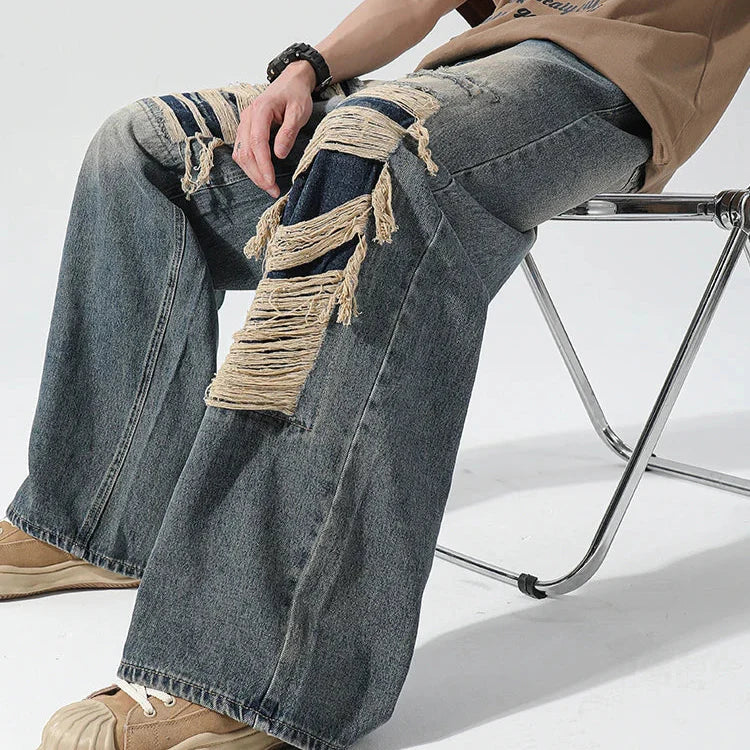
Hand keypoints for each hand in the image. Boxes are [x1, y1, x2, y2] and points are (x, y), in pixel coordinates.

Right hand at [232, 60, 315, 197]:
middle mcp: (247, 117)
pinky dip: (250, 165)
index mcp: (260, 110)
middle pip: (245, 152)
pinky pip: (242, 150)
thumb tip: (279, 154)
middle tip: (273, 190)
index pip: (257, 143)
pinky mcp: (246, 130)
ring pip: (240, 153)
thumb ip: (288, 132)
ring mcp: (244, 123)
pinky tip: (261, 175)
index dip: (263, 165)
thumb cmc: (296, 94)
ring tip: (268, 186)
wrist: (291, 81)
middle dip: (257, 174)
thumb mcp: (299, 111)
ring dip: (252, 173)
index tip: (271, 182)